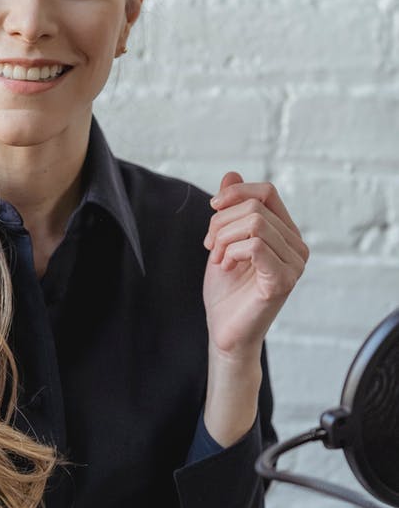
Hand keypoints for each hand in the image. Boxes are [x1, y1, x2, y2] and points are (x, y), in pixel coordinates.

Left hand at [203, 172, 308, 359]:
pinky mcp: (283, 280)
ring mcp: (294, 264)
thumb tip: (231, 175)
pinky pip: (256, 245)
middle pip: (255, 206)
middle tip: (210, 247)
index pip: (266, 192)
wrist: (225, 332)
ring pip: (255, 223)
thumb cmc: (227, 292)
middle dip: (221, 222)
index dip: (235, 193)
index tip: (212, 208)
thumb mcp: (223, 242)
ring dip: (224, 238)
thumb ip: (230, 210)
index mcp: (286, 233)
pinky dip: (232, 252)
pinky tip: (226, 267)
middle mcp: (297, 246)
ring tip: (219, 260)